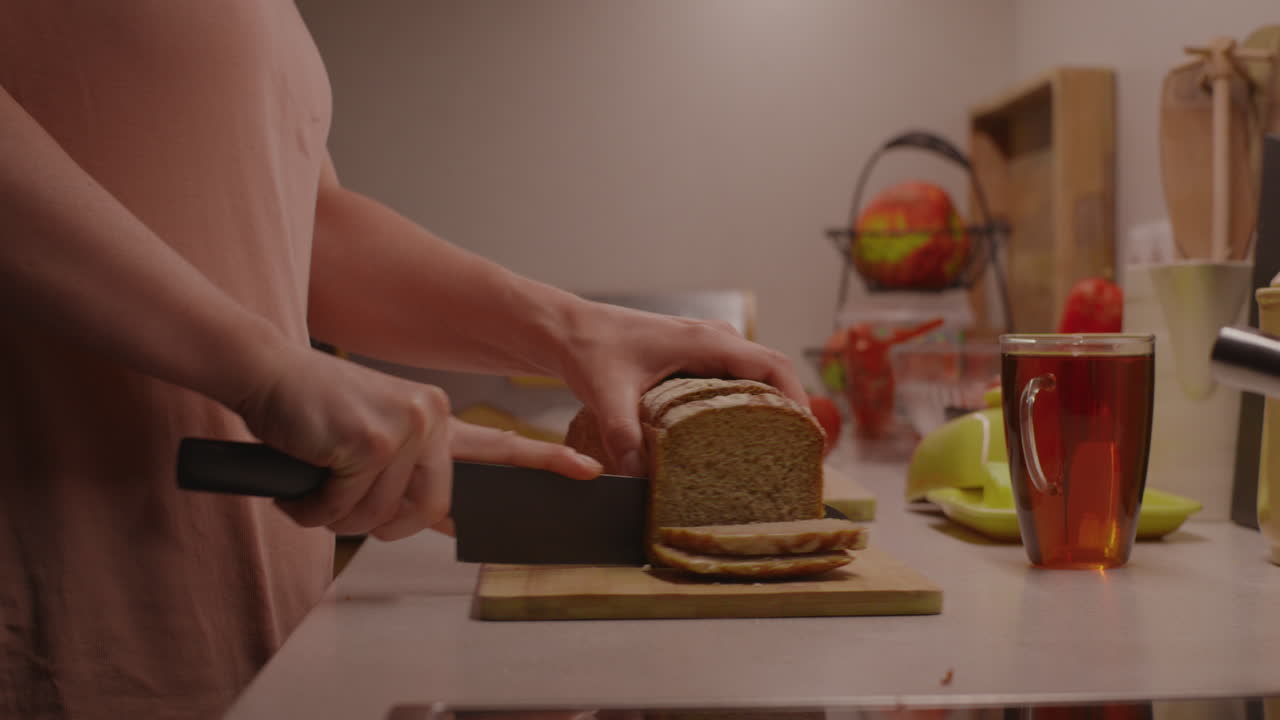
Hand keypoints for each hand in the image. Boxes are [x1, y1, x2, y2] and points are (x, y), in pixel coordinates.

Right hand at [234, 345, 601, 539]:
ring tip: (314, 479)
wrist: (265, 375)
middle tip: (339, 500)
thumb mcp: (373, 447)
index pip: (499, 447)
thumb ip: (412, 480)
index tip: (590, 472)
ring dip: (333, 512)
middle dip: (374, 523)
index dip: (543, 465)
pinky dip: (311, 506)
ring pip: (378, 516)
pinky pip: (343, 507)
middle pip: (426, 512)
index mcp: (438, 422)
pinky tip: (302, 472)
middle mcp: (433, 419)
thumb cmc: (313, 417)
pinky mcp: (373, 439)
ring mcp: (407, 427)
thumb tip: (446, 521)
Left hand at [555, 302, 805, 475]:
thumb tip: (638, 478)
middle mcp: (714, 339)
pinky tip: (737, 437)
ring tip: (775, 451)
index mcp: (705, 341)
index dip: (798, 400)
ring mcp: (705, 346)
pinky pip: (733, 379)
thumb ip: (623, 435)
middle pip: (772, 373)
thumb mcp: (607, 394)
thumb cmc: (591, 350)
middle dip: (789, 411)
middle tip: (798, 456)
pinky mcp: (694, 357)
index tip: (809, 437)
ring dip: (767, 408)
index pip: (773, 366)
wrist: (569, 330)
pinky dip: (744, 404)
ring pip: (753, 376)